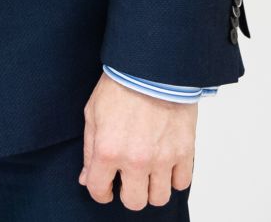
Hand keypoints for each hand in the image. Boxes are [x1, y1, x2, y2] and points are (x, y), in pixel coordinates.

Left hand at [79, 74, 196, 210]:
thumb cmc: (120, 86)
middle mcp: (136, 160)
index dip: (100, 192)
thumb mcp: (93, 114)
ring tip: (149, 173)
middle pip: (134, 202)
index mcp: (108, 150)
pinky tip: (166, 164)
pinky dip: (174, 177)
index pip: (99, 190)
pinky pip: (182, 182)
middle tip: (129, 180)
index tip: (105, 188)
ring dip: (153, 188)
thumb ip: (89, 150)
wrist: (152, 67)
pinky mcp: (184, 151)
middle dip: (129, 193)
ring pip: (160, 197)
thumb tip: (86, 178)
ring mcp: (162, 158)